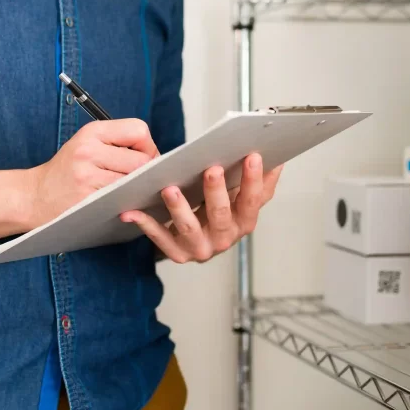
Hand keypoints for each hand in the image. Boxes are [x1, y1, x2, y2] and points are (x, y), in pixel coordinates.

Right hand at [29, 119, 158, 227]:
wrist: (34, 196)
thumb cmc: (68, 171)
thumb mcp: (86, 144)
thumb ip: (117, 144)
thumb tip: (156, 156)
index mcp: (92, 132)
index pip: (138, 130)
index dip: (148, 146)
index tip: (144, 158)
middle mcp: (88, 150)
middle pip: (142, 160)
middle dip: (148, 172)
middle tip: (140, 180)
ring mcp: (87, 176)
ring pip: (134, 182)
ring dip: (138, 189)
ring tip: (130, 191)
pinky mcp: (86, 199)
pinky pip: (121, 200)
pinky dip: (127, 202)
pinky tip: (121, 203)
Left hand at [120, 153, 282, 263]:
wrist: (195, 238)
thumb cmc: (218, 210)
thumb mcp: (242, 197)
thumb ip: (260, 180)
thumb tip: (277, 157)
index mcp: (244, 221)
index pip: (253, 201)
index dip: (254, 179)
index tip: (253, 156)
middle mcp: (225, 238)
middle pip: (222, 214)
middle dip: (217, 191)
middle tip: (211, 169)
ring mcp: (201, 248)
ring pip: (190, 228)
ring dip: (179, 208)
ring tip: (170, 189)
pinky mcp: (177, 253)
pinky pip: (160, 239)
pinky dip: (146, 225)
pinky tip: (132, 212)